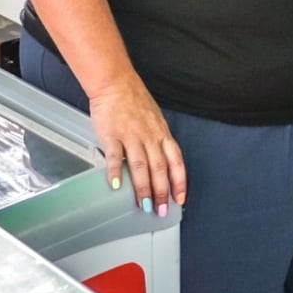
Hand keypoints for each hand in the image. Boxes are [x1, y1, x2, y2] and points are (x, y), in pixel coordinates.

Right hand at [87, 77, 184, 217]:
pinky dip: (116, 172)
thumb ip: (157, 140)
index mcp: (162, 133)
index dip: (179, 182)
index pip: (176, 161)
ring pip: (141, 166)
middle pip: (159, 168)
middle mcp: (150, 136)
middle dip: (162, 192)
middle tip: (161, 210)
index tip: (180, 199)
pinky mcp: (112, 135)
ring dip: (143, 188)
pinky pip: (116, 157)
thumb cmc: (133, 100)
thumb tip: (159, 162)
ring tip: (144, 205)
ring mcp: (131, 135)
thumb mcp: (154, 119)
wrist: (114, 83)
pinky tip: (116, 186)